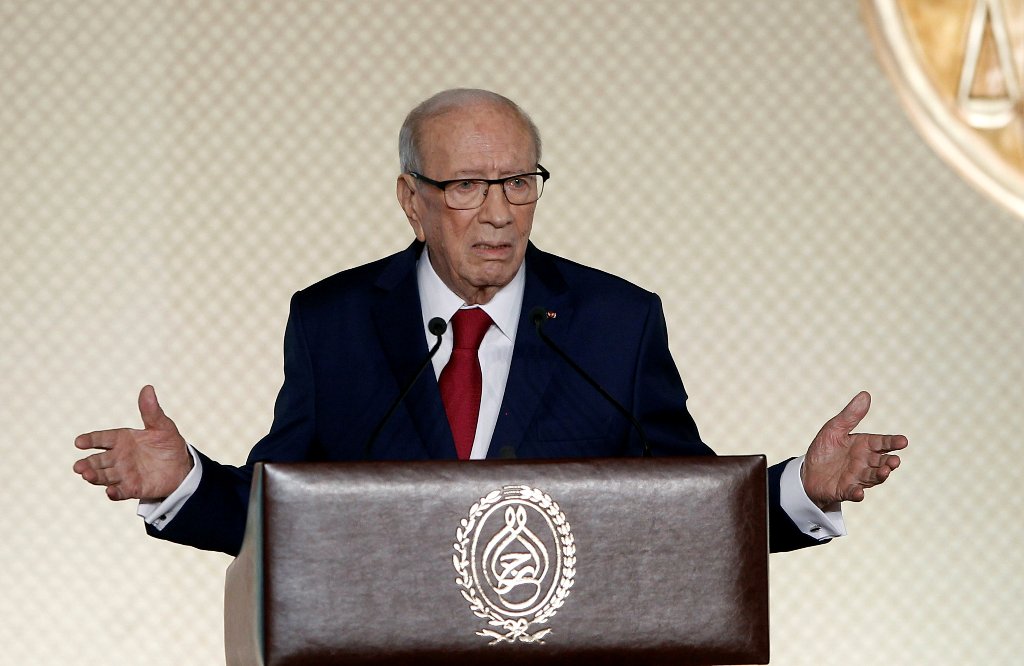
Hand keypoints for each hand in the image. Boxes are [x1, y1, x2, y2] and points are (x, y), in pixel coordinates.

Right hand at [73, 385, 192, 500]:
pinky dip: (114, 492)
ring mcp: (124, 474)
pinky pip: (121, 491)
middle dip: (87, 464)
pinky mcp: (133, 488)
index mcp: (122, 439)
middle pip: (98, 461)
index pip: (102, 439)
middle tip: (79, 466)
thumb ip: (151, 411)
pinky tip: (110, 492)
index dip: (90, 440)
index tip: (78, 442)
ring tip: (87, 476)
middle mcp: (118, 457)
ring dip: (95, 477)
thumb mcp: (162, 426)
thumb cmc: (167, 443)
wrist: (181, 466)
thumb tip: (148, 388)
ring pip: (104, 476)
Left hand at [801, 391, 906, 508]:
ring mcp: (856, 477)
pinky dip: (857, 493)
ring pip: (872, 477)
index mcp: (864, 445)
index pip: (882, 443)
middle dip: (889, 462)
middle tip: (894, 461)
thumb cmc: (825, 449)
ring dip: (880, 475)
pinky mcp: (845, 490)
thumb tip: (865, 394)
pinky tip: (859, 493)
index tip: (903, 441)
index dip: (893, 442)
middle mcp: (864, 462)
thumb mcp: (834, 429)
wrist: (807, 472)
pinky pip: (853, 492)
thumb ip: (851, 415)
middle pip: (881, 462)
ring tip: (885, 471)